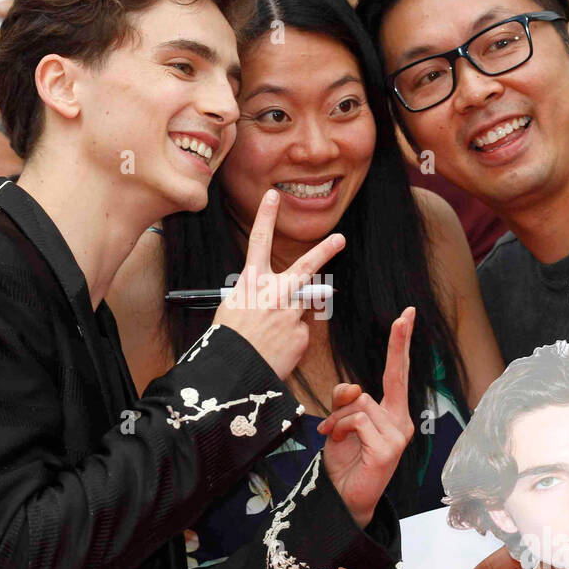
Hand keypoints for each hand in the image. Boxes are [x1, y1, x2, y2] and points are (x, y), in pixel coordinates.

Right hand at [212, 189, 343, 380]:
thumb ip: (256, 297)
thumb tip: (276, 297)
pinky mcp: (302, 334)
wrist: (233, 372)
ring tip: (270, 336)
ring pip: (299, 309)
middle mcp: (275, 293)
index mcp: (251, 283)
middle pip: (306, 266)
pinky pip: (299, 333)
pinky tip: (275, 351)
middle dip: (325, 250)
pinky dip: (289, 342)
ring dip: (289, 319)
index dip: (265, 216)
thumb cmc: (228, 341)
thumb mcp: (232, 309)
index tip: (272, 196)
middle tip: (340, 238)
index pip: (259, 241)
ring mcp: (291, 313)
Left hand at [317, 307, 414, 529]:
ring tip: (335, 436)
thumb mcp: (340, 423)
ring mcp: (399, 435)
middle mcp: (401, 421)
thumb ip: (345, 401)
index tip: (407, 316)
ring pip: (360, 402)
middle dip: (400, 343)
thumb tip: (353, 387)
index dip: (401, 344)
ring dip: (338, 417)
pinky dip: (342, 428)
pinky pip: (358, 420)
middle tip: (406, 313)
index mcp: (391, 413)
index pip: (397, 373)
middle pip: (394, 375)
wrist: (343, 497)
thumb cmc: (345, 460)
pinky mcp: (389, 449)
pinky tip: (342, 443)